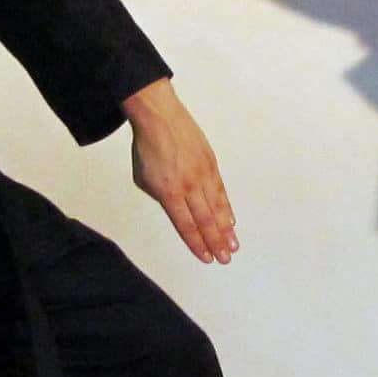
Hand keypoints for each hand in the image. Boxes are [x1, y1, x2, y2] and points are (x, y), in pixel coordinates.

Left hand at [124, 78, 237, 264]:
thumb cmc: (147, 147)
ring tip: (233, 245)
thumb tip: (176, 209)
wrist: (159, 117)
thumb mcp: (144, 180)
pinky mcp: (211, 164)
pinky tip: (231, 220)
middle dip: (216, 243)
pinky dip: (227, 208)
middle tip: (225, 259)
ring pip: (217, 208)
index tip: (206, 258)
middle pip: (205, 221)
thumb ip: (162, 198)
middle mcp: (189, 187)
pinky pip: (221, 191)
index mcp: (169, 193)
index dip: (197, 244)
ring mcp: (202, 175)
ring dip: (226, 230)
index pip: (186, 226)